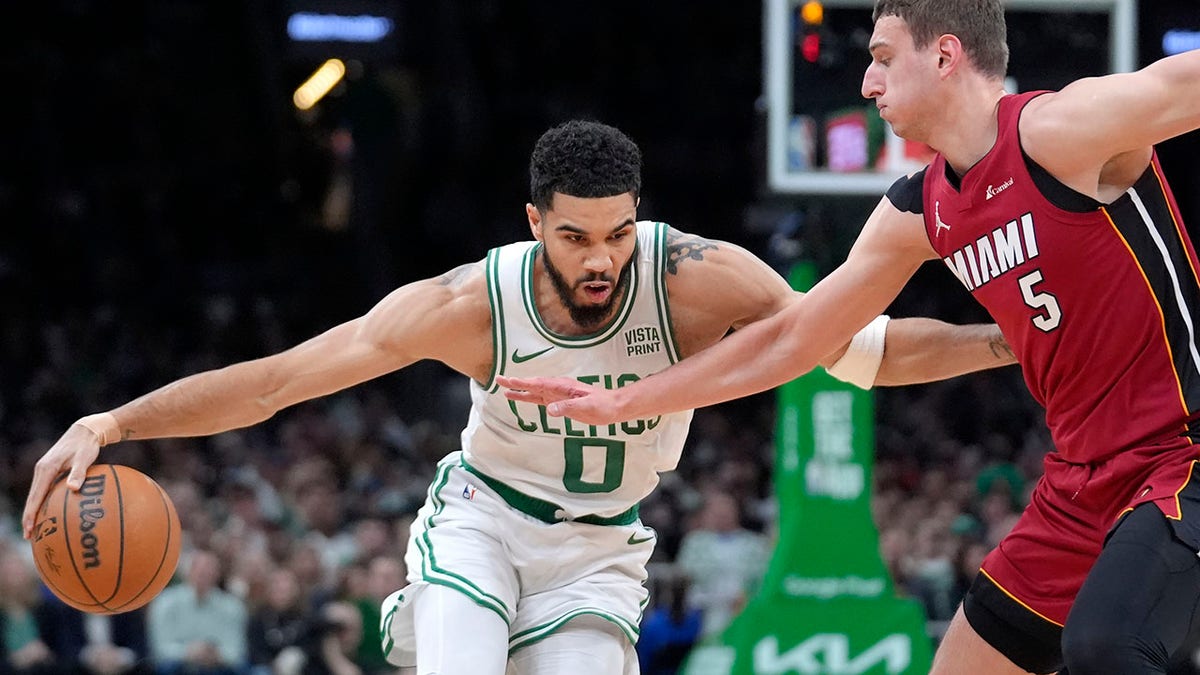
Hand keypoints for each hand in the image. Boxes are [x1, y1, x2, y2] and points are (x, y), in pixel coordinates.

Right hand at [22, 423, 101, 538]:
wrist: (85, 432)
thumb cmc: (86, 446)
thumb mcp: (84, 458)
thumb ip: (79, 473)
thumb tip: (73, 488)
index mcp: (46, 469)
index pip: (35, 496)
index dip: (31, 514)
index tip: (29, 529)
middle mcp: (41, 471)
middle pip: (32, 498)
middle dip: (28, 518)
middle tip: (29, 537)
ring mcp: (44, 471)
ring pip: (35, 496)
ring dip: (33, 512)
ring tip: (34, 531)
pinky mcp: (50, 472)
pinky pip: (43, 491)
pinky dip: (42, 504)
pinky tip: (48, 515)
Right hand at [496, 375, 625, 424]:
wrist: (615, 407)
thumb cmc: (603, 406)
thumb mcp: (587, 408)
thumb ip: (568, 408)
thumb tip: (550, 410)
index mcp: (563, 387)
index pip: (538, 384)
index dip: (522, 383)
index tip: (508, 381)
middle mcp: (559, 389)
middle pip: (533, 385)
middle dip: (516, 384)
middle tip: (498, 380)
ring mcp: (560, 395)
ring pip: (536, 393)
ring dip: (521, 392)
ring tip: (505, 391)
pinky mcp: (563, 402)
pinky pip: (543, 400)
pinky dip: (532, 398)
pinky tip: (525, 398)